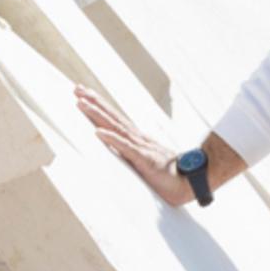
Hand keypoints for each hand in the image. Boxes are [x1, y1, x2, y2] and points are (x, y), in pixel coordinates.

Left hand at [74, 84, 191, 209]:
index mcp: (138, 140)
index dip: (100, 106)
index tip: (85, 95)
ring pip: (115, 127)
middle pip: (112, 117)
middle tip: (77, 89)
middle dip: (94, 102)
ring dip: (97, 114)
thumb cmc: (171, 176)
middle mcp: (138, 139)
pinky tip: (98, 132)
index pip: (115, 119)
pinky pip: (125, 148)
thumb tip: (117, 155)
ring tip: (81, 103)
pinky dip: (111, 139)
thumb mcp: (147, 164)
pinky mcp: (144, 160)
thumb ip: (133, 157)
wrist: (193, 181)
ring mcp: (141, 147)